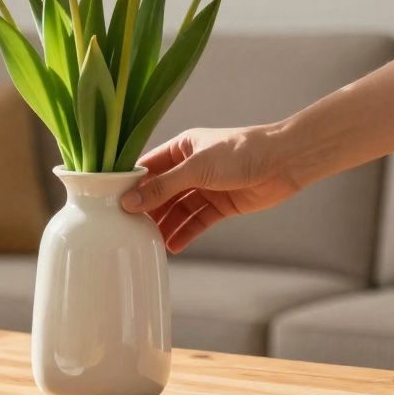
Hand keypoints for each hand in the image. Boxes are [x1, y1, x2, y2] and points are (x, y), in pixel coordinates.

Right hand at [120, 125, 302, 252]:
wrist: (285, 162)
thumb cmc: (240, 152)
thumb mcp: (196, 168)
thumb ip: (163, 187)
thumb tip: (129, 203)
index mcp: (181, 148)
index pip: (147, 168)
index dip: (128, 185)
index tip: (108, 202)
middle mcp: (190, 167)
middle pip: (160, 192)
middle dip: (146, 210)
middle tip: (126, 229)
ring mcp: (205, 187)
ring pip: (177, 210)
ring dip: (164, 225)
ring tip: (147, 243)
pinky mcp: (221, 205)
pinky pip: (197, 221)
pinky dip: (186, 233)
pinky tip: (173, 246)